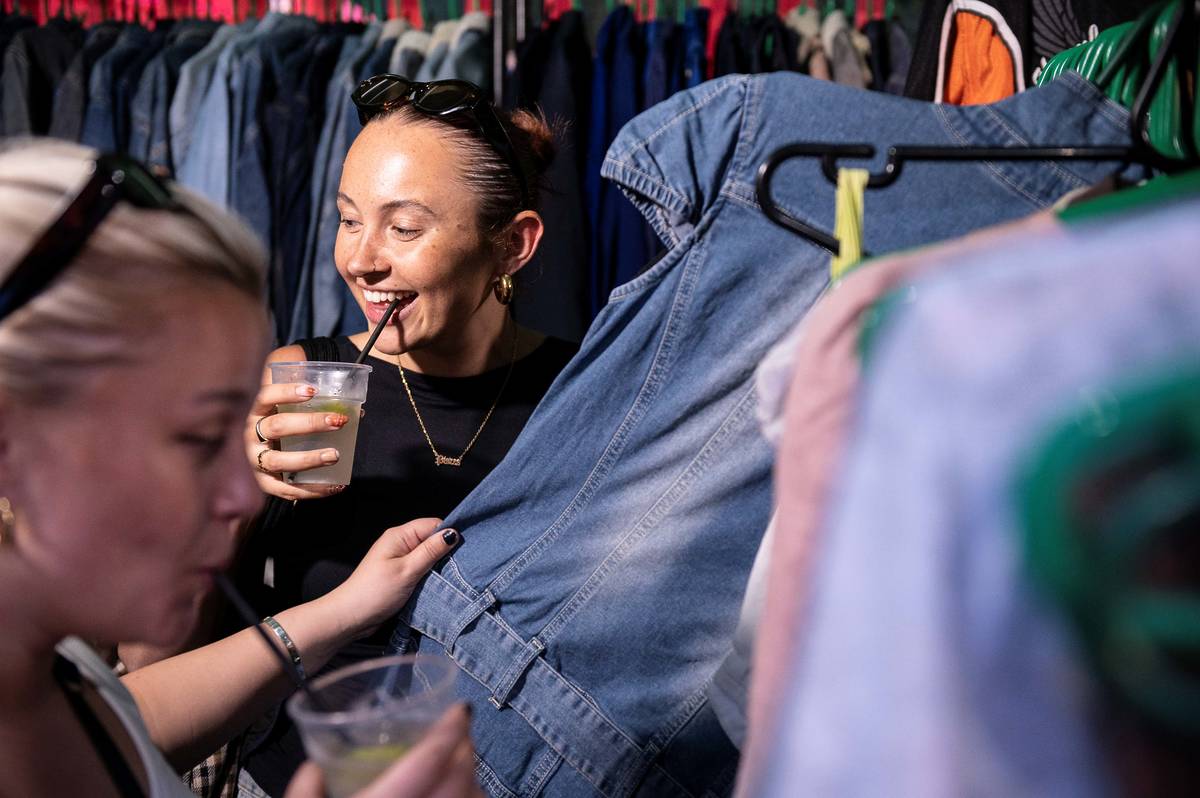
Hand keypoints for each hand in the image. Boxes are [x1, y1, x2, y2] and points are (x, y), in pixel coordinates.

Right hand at [246, 381, 350, 500]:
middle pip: (278, 427)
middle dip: (310, 424)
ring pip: (279, 461)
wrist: (257, 449)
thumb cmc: (278, 418)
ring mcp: (255, 460)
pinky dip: (311, 490)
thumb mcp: (284, 401)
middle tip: (338, 421)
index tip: (313, 390)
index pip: (266, 396)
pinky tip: (334, 486)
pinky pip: (286, 490)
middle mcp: (250, 435)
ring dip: (309, 459)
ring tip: (335, 455)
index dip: (286, 392)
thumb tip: (353, 403)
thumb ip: (305, 392)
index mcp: (255, 410)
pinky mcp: (264, 482)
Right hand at [283, 705, 481, 797]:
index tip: (460, 710)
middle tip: (458, 733)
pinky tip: (455, 791)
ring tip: (456, 760)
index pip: (425, 767)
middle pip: (458, 783)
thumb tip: (311, 769)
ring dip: (469, 779)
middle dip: (464, 754)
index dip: (448, 734)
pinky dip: (468, 796)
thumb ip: (303, 797)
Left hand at [326, 518, 459, 640]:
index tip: (465, 550)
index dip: (449, 534)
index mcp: (400, 535)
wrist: (351, 617)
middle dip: (446, 552)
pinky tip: (439, 584)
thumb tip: (452, 532)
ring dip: (439, 567)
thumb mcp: (407, 570)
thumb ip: (431, 551)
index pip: (433, 524)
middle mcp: (401, 544)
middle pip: (432, 540)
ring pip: (429, 557)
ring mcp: (400, 560)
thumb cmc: (375, 592)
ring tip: (451, 578)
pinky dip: (431, 576)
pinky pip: (422, 569)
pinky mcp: (401, 575)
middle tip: (461, 568)